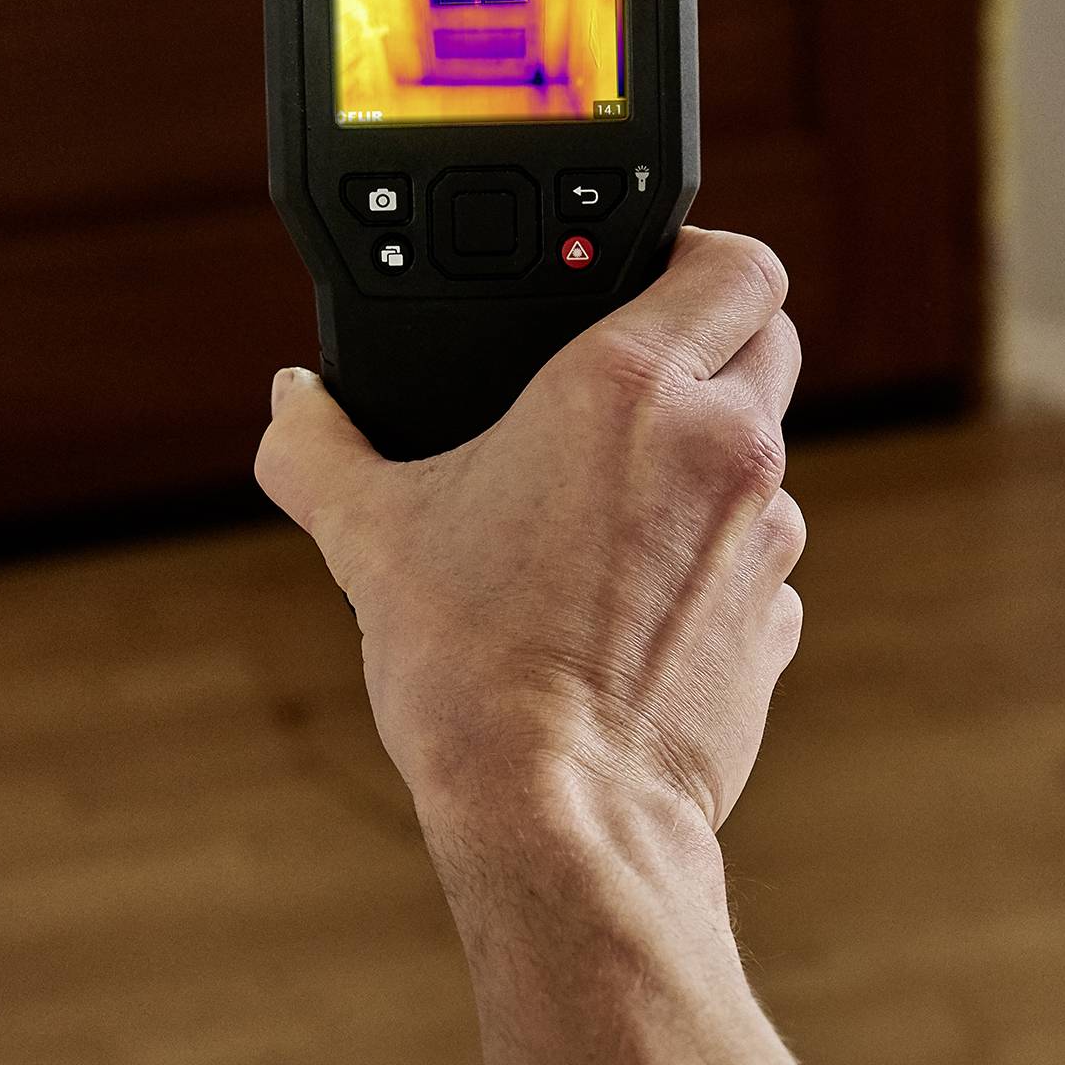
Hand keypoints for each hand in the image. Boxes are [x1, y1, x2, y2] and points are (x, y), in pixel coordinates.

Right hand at [256, 228, 806, 840]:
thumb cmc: (471, 667)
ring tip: (612, 504)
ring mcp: (764, 538)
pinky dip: (712, 558)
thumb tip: (290, 405)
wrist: (557, 814)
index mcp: (627, 388)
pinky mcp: (774, 623)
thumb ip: (317, 447)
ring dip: (708, 458)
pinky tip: (632, 595)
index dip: (700, 250)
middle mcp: (720, 447)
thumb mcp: (366, 534)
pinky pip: (759, 558)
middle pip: (769, 338)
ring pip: (766, 453)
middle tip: (632, 375)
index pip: (736, 262)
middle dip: (715, 340)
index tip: (650, 273)